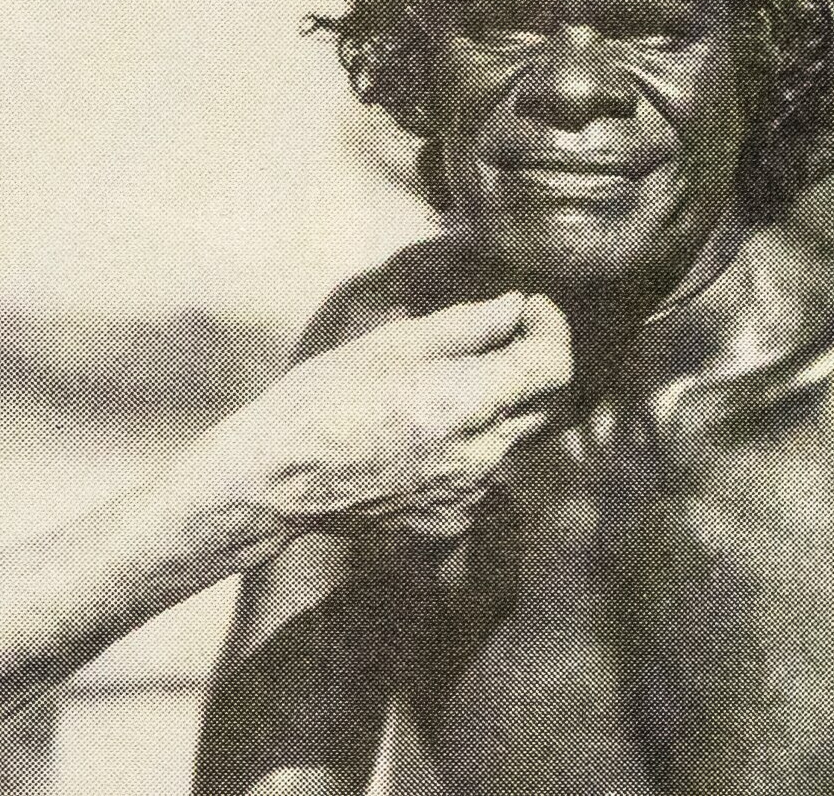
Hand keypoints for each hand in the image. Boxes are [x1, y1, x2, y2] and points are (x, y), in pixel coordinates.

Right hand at [188, 293, 569, 534]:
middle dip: (532, 369)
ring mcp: (472, 499)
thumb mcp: (391, 346)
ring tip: (436, 396)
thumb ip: (465, 326)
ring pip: (508, 444)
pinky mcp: (451, 526)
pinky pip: (477, 480)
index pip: (553, 367)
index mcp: (471, 403)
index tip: (531, 308)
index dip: (551, 330)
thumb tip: (513, 309)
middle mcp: (485, 456)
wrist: (280, 478)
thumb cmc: (325, 398)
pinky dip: (463, 452)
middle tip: (500, 342)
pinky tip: (416, 441)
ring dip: (492, 413)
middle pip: (546, 409)